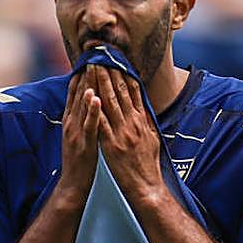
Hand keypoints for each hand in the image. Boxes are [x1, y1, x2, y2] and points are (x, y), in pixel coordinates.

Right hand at [56, 70, 100, 205]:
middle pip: (79, 93)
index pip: (75, 92)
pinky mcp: (85, 143)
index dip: (81, 74)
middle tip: (93, 54)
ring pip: (83, 105)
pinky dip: (92, 110)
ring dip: (88, 85)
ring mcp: (77, 132)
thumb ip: (80, 119)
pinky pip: (90, 124)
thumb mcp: (77, 136)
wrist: (73, 185)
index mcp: (70, 120)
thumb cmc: (79, 161)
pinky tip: (97, 97)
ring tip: (94, 67)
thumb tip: (86, 103)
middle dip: (86, 73)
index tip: (88, 58)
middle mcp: (71, 123)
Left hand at [93, 66, 164, 205]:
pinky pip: (102, 122)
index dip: (124, 73)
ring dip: (101, 83)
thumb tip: (144, 107)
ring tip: (93, 67)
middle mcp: (133, 123)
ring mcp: (122, 133)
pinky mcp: (111, 144)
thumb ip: (147, 121)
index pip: (133, 91)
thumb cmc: (148, 164)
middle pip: (121, 92)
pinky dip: (95, 108)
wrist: (146, 186)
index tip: (117, 59)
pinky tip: (89, 96)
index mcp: (142, 120)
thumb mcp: (153, 138)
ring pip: (110, 102)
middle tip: (101, 56)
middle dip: (110, 72)